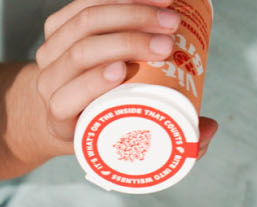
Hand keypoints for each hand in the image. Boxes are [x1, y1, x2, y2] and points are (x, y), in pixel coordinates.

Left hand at [30, 0, 183, 150]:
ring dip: (130, 12)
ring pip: (85, 21)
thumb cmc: (99, 124)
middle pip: (83, 53)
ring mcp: (52, 51)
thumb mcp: (124, 142)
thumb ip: (168, 143)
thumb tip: (207, 132)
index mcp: (59, 116)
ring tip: (170, 14)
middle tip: (169, 43)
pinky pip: (87, 2)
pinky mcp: (59, 26)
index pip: (68, 98)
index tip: (124, 71)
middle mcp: (49, 82)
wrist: (60, 104)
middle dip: (127, 42)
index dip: (92, 82)